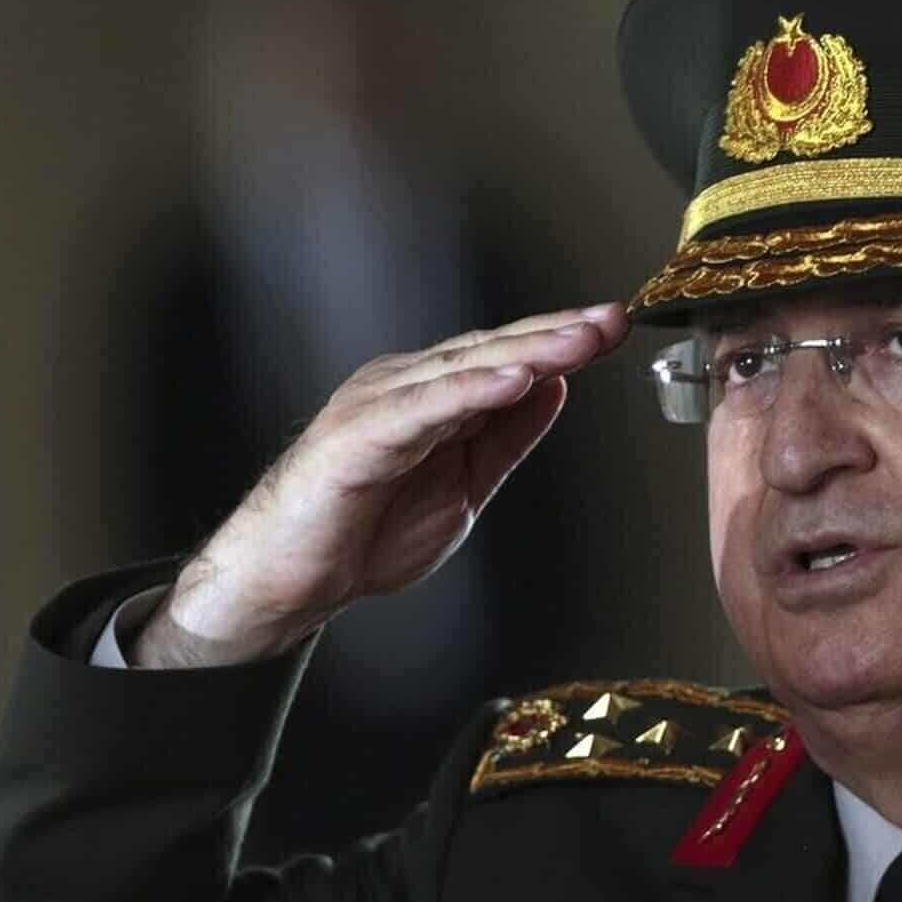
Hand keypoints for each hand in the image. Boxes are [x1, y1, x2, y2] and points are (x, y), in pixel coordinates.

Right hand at [133, 302, 631, 667]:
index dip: (559, 341)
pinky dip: (469, 391)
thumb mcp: (464, 484)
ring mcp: (379, 406)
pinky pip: (422, 408)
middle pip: (490, 350)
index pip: (504, 356)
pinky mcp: (357, 436)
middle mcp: (405, 388)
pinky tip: (514, 380)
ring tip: (578, 342)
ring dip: (526, 352)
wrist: (289, 581)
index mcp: (430, 397)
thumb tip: (554, 389)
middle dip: (556, 334)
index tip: (612, 327)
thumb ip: (505, 437)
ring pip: (462, 369)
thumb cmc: (362, 533)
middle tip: (611, 320)